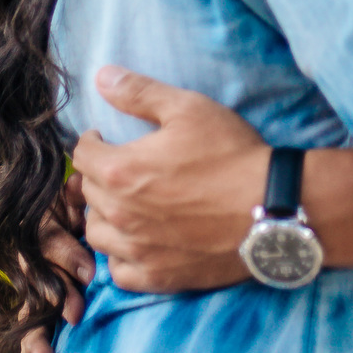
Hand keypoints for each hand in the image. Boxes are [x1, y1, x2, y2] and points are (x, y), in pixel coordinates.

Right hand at [19, 174, 93, 352]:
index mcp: (42, 229)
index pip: (50, 243)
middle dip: (58, 298)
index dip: (68, 256)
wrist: (51, 204)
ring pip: (31, 312)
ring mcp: (34, 284)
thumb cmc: (71, 199)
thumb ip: (75, 197)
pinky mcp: (37, 302)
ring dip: (37, 340)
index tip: (91, 273)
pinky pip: (31, 328)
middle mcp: (34, 259)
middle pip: (40, 281)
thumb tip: (82, 190)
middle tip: (76, 316)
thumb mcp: (71, 194)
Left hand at [72, 67, 269, 293]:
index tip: (105, 138)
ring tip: (124, 204)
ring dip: (104, 216)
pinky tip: (136, 241)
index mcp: (121, 170)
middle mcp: (120, 214)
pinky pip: (118, 272)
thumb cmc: (230, 153)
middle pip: (88, 194)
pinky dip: (120, 256)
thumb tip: (102, 76)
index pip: (82, 156)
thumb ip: (139, 92)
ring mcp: (138, 250)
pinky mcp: (158, 276)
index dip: (92, 142)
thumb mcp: (188, 109)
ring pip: (96, 234)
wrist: (270, 207)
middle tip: (120, 167)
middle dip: (99, 176)